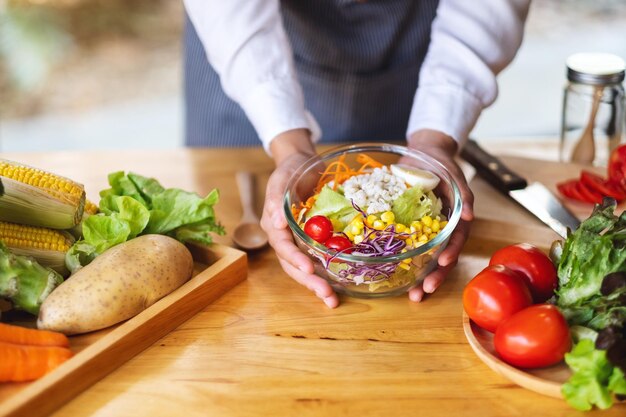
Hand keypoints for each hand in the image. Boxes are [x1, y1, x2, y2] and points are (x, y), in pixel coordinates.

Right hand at [261, 129, 339, 307]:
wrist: (303, 165)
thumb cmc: (290, 171)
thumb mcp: (282, 178)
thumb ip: (276, 198)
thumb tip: (275, 222)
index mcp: (274, 226)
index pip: (282, 247)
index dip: (294, 259)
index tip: (308, 267)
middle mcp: (286, 239)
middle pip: (294, 265)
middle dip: (309, 281)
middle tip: (326, 295)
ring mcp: (300, 242)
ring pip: (306, 268)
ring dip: (318, 285)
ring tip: (332, 300)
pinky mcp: (315, 241)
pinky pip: (320, 259)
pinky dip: (328, 273)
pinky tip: (341, 286)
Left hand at [406, 129, 473, 301]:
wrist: (424, 153)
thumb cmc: (442, 164)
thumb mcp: (454, 175)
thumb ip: (464, 195)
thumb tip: (469, 217)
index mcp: (454, 221)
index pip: (455, 242)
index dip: (451, 254)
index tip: (443, 263)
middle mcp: (441, 230)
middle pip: (441, 258)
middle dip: (434, 276)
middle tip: (423, 292)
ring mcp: (425, 230)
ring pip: (424, 258)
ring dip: (419, 278)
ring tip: (412, 295)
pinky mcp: (408, 227)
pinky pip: (405, 247)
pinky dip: (401, 262)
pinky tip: (392, 275)